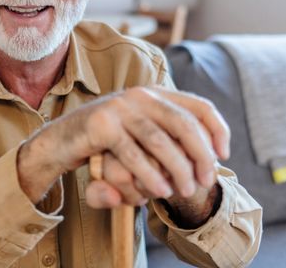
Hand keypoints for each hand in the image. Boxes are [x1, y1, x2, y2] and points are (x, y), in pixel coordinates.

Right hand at [17, 87, 229, 205]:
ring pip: (160, 140)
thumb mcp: (144, 138)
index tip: (224, 155)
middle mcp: (140, 94)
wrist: (61, 142)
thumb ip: (173, 142)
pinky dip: (149, 175)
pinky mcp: (102, 124)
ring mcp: (120, 107)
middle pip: (185, 123)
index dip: (217, 130)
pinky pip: (133, 154)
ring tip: (183, 191)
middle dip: (200, 155)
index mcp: (155, 94)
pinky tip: (159, 192)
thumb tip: (216, 156)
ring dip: (177, 169)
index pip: (199, 106)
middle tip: (206, 181)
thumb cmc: (109, 144)